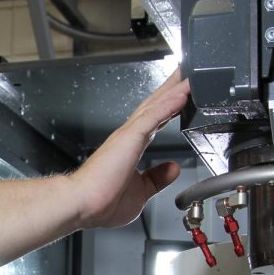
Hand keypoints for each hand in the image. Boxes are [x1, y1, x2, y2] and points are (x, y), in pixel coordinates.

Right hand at [67, 70, 190, 228]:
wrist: (83, 205)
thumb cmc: (101, 202)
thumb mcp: (141, 192)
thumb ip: (157, 178)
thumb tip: (172, 170)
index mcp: (133, 148)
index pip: (157, 119)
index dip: (171, 105)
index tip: (183, 94)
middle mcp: (130, 136)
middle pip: (157, 104)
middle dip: (173, 86)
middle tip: (188, 70)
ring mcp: (130, 134)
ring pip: (157, 104)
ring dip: (175, 88)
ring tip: (191, 73)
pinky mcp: (130, 136)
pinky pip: (155, 115)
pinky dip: (170, 103)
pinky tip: (183, 92)